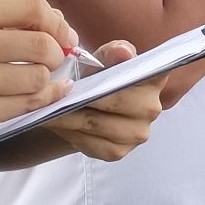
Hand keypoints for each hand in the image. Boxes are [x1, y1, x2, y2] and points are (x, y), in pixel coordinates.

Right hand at [0, 0, 78, 168]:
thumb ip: (6, 25)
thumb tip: (59, 23)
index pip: (32, 7)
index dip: (57, 23)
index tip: (62, 36)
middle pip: (42, 42)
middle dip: (57, 55)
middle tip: (51, 64)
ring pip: (39, 76)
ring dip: (46, 83)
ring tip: (33, 84)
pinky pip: (29, 104)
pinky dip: (44, 101)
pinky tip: (41, 97)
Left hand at [40, 40, 165, 160]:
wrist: (90, 107)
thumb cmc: (99, 78)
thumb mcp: (103, 59)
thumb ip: (112, 52)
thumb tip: (123, 52)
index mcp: (154, 79)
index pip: (146, 75)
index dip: (122, 74)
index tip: (98, 73)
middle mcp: (152, 108)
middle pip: (114, 102)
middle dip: (83, 98)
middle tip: (56, 94)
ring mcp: (137, 133)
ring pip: (97, 124)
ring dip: (70, 117)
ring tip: (50, 108)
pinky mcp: (119, 152)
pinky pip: (90, 143)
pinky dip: (71, 133)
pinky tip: (60, 124)